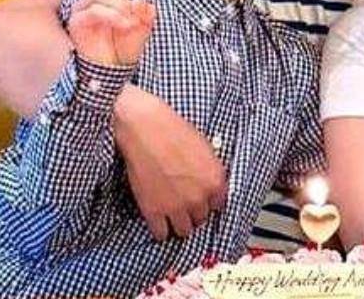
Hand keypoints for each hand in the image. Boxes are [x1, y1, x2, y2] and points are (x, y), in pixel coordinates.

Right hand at [69, 0, 155, 65]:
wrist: (105, 75)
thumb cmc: (121, 52)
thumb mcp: (141, 31)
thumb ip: (145, 16)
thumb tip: (143, 2)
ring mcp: (85, 5)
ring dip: (121, 10)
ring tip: (125, 27)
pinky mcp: (78, 19)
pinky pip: (99, 11)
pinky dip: (114, 19)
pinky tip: (121, 26)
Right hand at [114, 86, 226, 239]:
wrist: (145, 128)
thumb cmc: (174, 131)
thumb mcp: (204, 148)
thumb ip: (210, 172)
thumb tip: (209, 185)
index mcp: (215, 180)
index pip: (218, 205)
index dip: (208, 200)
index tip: (200, 198)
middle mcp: (200, 197)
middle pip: (201, 219)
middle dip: (193, 210)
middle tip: (182, 200)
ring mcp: (177, 207)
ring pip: (184, 231)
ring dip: (178, 222)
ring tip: (170, 210)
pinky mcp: (154, 212)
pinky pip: (161, 234)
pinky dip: (160, 228)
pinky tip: (158, 217)